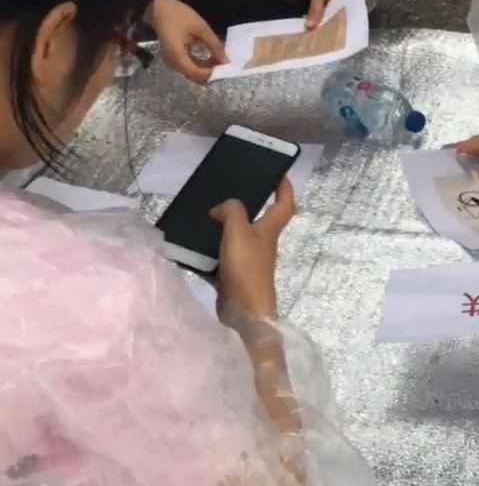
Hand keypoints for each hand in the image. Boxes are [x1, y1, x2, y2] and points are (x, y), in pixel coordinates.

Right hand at [150, 0, 227, 82]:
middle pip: (195, 76)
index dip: (213, 74)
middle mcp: (174, 63)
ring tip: (221, 60)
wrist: (157, 7)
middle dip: (211, 73)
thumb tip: (227, 61)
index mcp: (178, 57)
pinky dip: (201, 64)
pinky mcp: (174, 57)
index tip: (227, 68)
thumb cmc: (178, 15)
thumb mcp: (201, 29)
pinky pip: (189, 66)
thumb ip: (215, 46)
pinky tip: (211, 57)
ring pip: (193, 72)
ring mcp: (173, 61)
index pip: (197, 74)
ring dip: (207, 69)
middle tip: (226, 65)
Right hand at [208, 178, 296, 319]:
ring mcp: (246, 260)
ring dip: (219, 228)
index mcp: (269, 230)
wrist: (244, 312)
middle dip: (244, 205)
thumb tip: (220, 208)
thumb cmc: (247, 269)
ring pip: (233, 238)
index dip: (285, 187)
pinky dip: (203, 252)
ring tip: (199, 215)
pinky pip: (216, 258)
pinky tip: (186, 246)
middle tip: (224, 191)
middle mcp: (261, 244)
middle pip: (257, 219)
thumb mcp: (239, 232)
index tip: (278, 173)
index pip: (285, 203)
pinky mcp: (231, 275)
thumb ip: (232, 212)